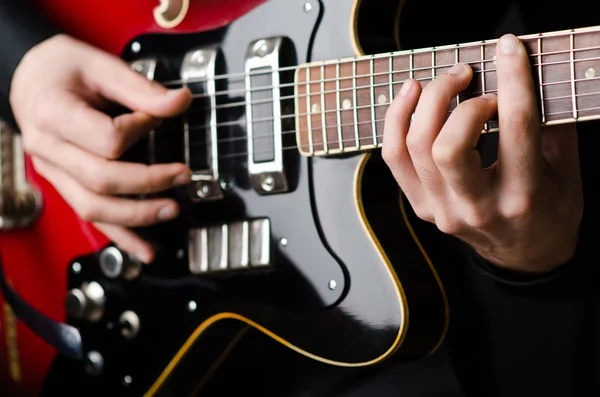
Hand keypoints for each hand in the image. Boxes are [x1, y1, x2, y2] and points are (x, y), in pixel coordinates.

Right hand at [10, 34, 192, 262]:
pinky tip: (144, 250)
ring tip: (171, 211)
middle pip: (102, 180)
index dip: (140, 128)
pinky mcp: (65, 184)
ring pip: (94, 208)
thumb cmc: (60, 70)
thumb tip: (180, 102)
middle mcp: (49, 150)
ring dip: (137, 215)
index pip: (107, 139)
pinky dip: (120, 237)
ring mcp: (54, 172)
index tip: (156, 117)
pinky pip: (91, 216)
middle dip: (149, 182)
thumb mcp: (99, 65)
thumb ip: (140, 88)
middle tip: (182, 175)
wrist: (30, 80)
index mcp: (53, 114)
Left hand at [382, 34, 582, 273]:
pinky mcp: (422, 207)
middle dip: (453, 97)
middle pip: (447, 145)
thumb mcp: (564, 168)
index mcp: (523, 195)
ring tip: (441, 81)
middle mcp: (477, 207)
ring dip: (423, 103)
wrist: (526, 254)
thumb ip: (549, 122)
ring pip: (415, 149)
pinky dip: (396, 122)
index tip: (508, 50)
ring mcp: (443, 210)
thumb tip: (527, 74)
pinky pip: (394, 159)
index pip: (515, 128)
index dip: (512, 80)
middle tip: (468, 76)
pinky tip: (410, 98)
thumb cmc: (549, 209)